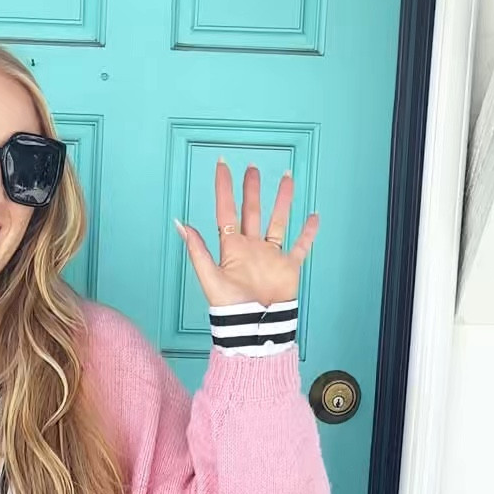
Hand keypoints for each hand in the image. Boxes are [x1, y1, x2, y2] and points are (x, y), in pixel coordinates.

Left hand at [175, 160, 317, 308]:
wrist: (255, 328)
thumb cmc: (230, 309)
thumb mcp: (210, 277)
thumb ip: (197, 250)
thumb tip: (180, 224)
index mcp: (232, 248)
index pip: (226, 211)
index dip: (223, 188)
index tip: (222, 165)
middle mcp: (251, 248)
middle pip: (252, 211)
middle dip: (251, 189)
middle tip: (252, 168)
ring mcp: (270, 256)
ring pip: (277, 221)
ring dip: (282, 200)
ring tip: (286, 178)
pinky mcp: (288, 267)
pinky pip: (300, 246)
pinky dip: (308, 232)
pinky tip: (313, 217)